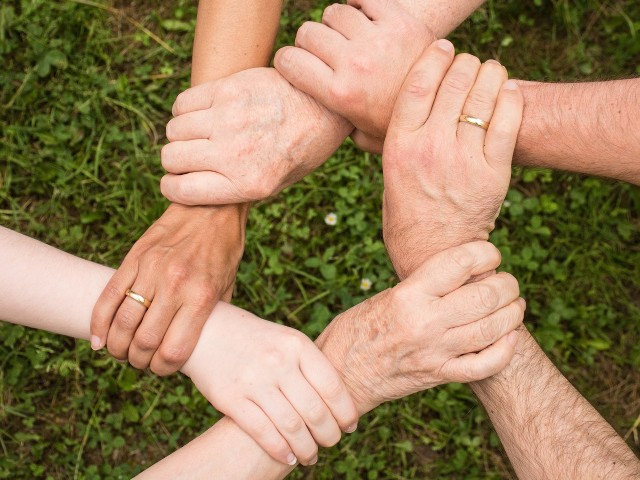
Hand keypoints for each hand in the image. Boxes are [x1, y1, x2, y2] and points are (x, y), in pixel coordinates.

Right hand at [90, 203, 246, 374]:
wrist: (211, 207)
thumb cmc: (224, 250)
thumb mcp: (228, 286)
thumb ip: (212, 316)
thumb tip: (200, 346)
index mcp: (201, 296)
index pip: (173, 350)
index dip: (163, 369)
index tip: (162, 369)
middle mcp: (175, 285)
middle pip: (144, 342)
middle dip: (139, 361)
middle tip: (140, 362)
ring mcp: (151, 270)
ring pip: (122, 322)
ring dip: (117, 346)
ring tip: (121, 351)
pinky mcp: (134, 258)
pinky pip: (108, 296)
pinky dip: (98, 323)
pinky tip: (99, 339)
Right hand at [160, 67, 351, 204]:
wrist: (324, 107)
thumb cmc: (300, 149)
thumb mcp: (276, 184)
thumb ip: (236, 189)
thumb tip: (193, 189)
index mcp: (248, 184)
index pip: (181, 190)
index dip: (172, 187)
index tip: (176, 181)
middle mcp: (235, 154)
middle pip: (171, 158)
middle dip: (176, 161)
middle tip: (192, 156)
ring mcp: (229, 119)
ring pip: (174, 130)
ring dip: (181, 134)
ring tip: (200, 134)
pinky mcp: (228, 90)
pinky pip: (183, 103)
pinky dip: (185, 110)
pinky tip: (203, 113)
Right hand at [181, 302, 358, 465]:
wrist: (207, 330)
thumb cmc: (255, 339)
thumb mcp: (286, 340)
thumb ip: (309, 365)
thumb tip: (339, 402)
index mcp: (297, 345)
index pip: (332, 386)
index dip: (345, 412)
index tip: (349, 426)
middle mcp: (278, 362)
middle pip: (315, 411)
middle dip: (329, 435)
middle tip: (331, 443)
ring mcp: (254, 380)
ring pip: (292, 427)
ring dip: (307, 449)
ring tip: (311, 456)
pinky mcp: (231, 398)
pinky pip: (263, 432)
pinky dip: (280, 450)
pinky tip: (289, 457)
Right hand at [274, 0, 433, 150]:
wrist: (447, 105)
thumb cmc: (399, 124)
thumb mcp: (364, 136)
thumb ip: (337, 127)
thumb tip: (317, 123)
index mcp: (340, 94)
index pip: (288, 61)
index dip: (286, 61)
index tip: (295, 64)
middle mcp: (354, 64)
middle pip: (308, 33)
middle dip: (310, 42)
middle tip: (324, 53)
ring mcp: (377, 40)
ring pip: (334, 13)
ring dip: (335, 23)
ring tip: (347, 36)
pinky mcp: (399, 21)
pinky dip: (359, 3)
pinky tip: (363, 17)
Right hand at [316, 241, 522, 413]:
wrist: (341, 375)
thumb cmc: (357, 329)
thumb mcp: (386, 296)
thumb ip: (423, 287)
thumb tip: (464, 274)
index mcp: (408, 295)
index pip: (460, 262)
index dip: (486, 253)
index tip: (490, 254)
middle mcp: (424, 322)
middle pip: (485, 295)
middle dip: (507, 284)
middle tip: (508, 282)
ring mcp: (435, 352)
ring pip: (492, 329)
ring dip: (513, 313)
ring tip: (514, 304)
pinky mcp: (439, 376)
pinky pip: (484, 365)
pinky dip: (505, 350)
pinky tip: (509, 337)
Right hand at [381, 41, 523, 278]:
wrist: (434, 254)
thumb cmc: (407, 214)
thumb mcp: (388, 174)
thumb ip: (392, 141)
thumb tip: (390, 110)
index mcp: (399, 146)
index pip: (418, 84)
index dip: (434, 57)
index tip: (443, 47)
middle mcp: (430, 148)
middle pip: (453, 82)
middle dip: (465, 63)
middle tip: (469, 64)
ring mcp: (463, 160)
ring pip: (483, 96)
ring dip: (490, 74)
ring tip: (490, 72)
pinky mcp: (493, 173)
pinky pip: (508, 121)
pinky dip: (511, 98)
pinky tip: (508, 91)